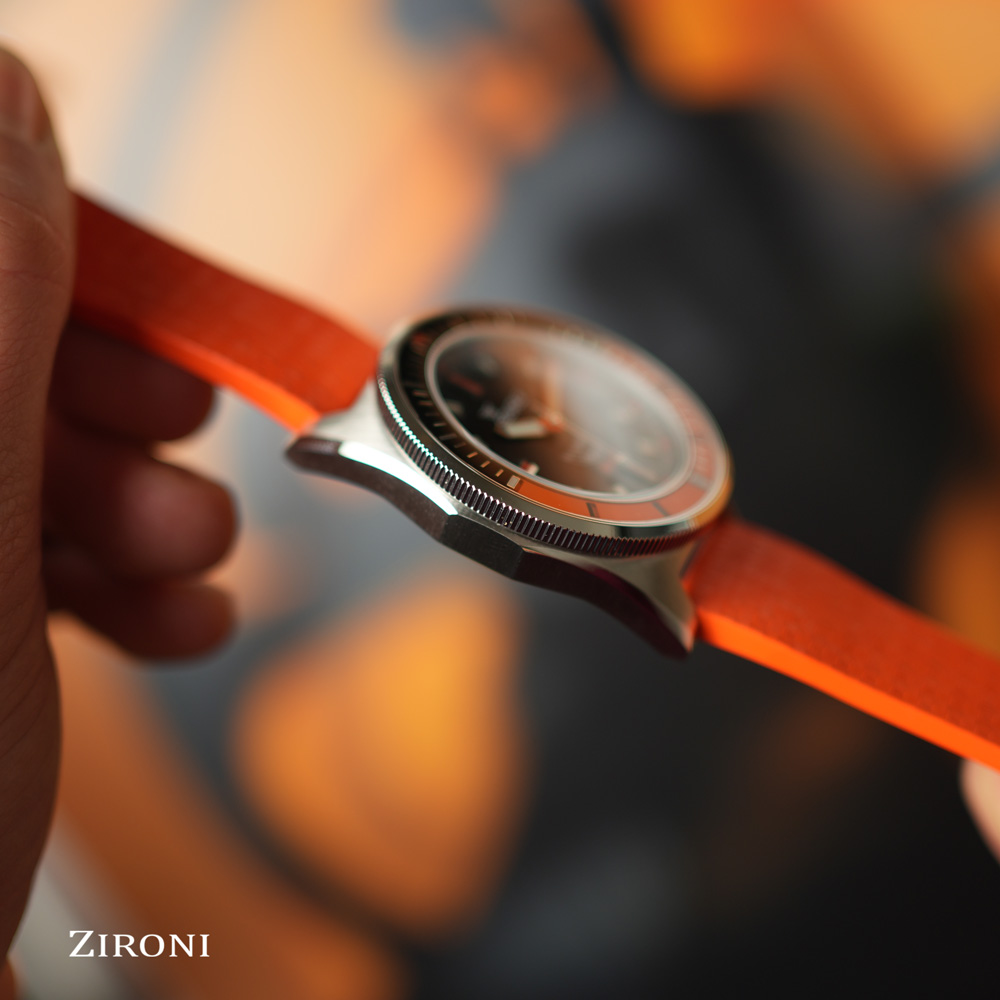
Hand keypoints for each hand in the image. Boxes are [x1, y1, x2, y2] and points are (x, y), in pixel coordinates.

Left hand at [0, 48, 234, 991]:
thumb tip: (4, 88)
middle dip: (98, 377)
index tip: (119, 258)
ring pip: (10, 441)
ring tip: (186, 551)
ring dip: (134, 487)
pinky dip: (122, 561)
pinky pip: (31, 534)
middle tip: (177, 425)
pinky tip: (169, 608)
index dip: (27, 216)